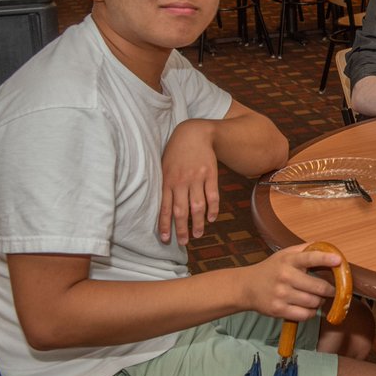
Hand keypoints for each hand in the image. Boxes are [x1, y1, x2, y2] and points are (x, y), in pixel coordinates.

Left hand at [159, 119, 219, 245]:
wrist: (194, 133)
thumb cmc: (175, 152)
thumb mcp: (164, 166)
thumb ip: (164, 186)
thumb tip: (162, 208)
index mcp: (167, 181)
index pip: (165, 208)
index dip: (165, 225)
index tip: (166, 240)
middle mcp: (181, 181)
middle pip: (181, 211)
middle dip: (182, 229)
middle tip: (184, 242)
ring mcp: (197, 178)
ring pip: (198, 206)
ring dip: (198, 223)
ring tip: (198, 234)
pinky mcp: (210, 174)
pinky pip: (212, 195)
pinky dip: (213, 209)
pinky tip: (211, 218)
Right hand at [243, 244, 341, 321]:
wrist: (247, 287)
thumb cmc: (271, 269)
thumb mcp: (285, 254)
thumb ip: (305, 249)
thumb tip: (327, 247)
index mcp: (288, 260)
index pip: (310, 258)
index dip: (325, 259)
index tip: (338, 261)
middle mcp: (285, 276)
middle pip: (318, 287)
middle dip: (330, 290)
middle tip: (331, 290)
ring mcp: (281, 294)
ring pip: (313, 302)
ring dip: (320, 301)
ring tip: (318, 298)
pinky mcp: (278, 310)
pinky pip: (304, 315)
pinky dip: (311, 312)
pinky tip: (308, 307)